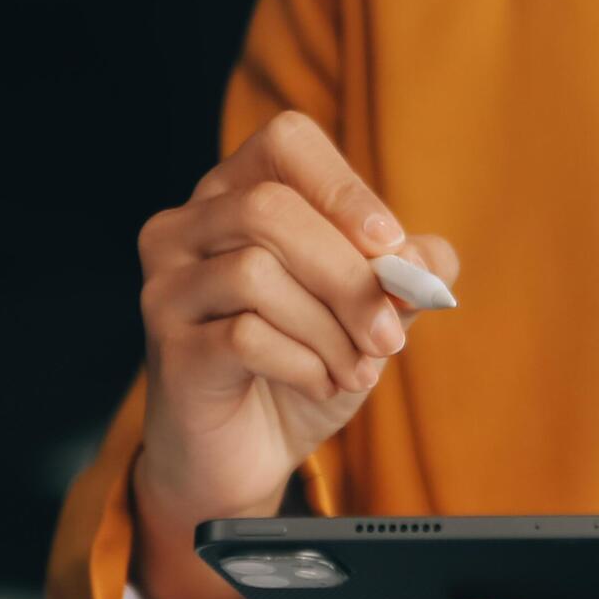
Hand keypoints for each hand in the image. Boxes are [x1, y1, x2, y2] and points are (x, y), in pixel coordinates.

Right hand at [127, 112, 458, 598]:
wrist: (246, 455)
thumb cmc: (301, 368)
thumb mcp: (365, 315)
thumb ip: (402, 278)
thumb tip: (429, 261)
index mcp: (236, 196)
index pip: (287, 142)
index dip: (345, 188)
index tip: (393, 246)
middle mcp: (186, 228)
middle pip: (270, 210)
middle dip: (348, 275)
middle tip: (390, 336)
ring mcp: (168, 287)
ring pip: (255, 272)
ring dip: (329, 329)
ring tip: (355, 369)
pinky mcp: (170, 348)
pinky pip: (244, 335)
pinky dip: (303, 363)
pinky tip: (320, 384)